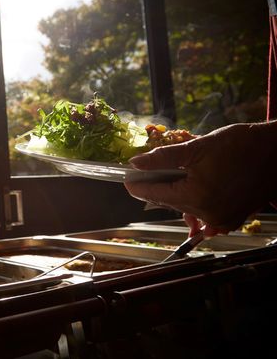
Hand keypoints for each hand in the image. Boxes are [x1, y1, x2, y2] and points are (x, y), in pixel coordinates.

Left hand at [124, 121, 276, 233]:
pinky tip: (191, 188)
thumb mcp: (197, 147)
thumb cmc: (241, 145)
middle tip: (144, 172)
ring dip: (176, 194)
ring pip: (186, 208)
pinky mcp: (233, 219)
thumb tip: (135, 163)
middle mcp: (209, 215)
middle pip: (170, 202)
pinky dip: (194, 202)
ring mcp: (222, 220)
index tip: (125, 178)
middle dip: (157, 187)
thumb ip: (163, 158)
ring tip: (169, 177)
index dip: (138, 184)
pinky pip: (204, 214)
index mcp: (197, 197)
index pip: (156, 194)